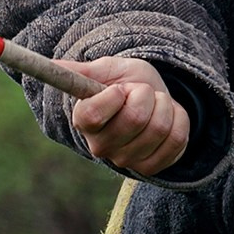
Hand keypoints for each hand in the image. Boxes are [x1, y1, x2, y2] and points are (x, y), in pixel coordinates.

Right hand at [66, 56, 190, 175]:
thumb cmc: (124, 83)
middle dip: (144, 94)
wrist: (151, 98)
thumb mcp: (107, 70)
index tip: (119, 88)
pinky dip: (179, 120)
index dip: (113, 96)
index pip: (93, 114)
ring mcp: (126, 160)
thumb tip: (54, 66)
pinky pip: (176, 139)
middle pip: (134, 118)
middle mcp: (101, 147)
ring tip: (154, 103)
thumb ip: (82, 71)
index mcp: (83, 121)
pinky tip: (168, 117)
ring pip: (159, 127)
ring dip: (164, 105)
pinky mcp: (151, 167)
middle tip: (139, 93)